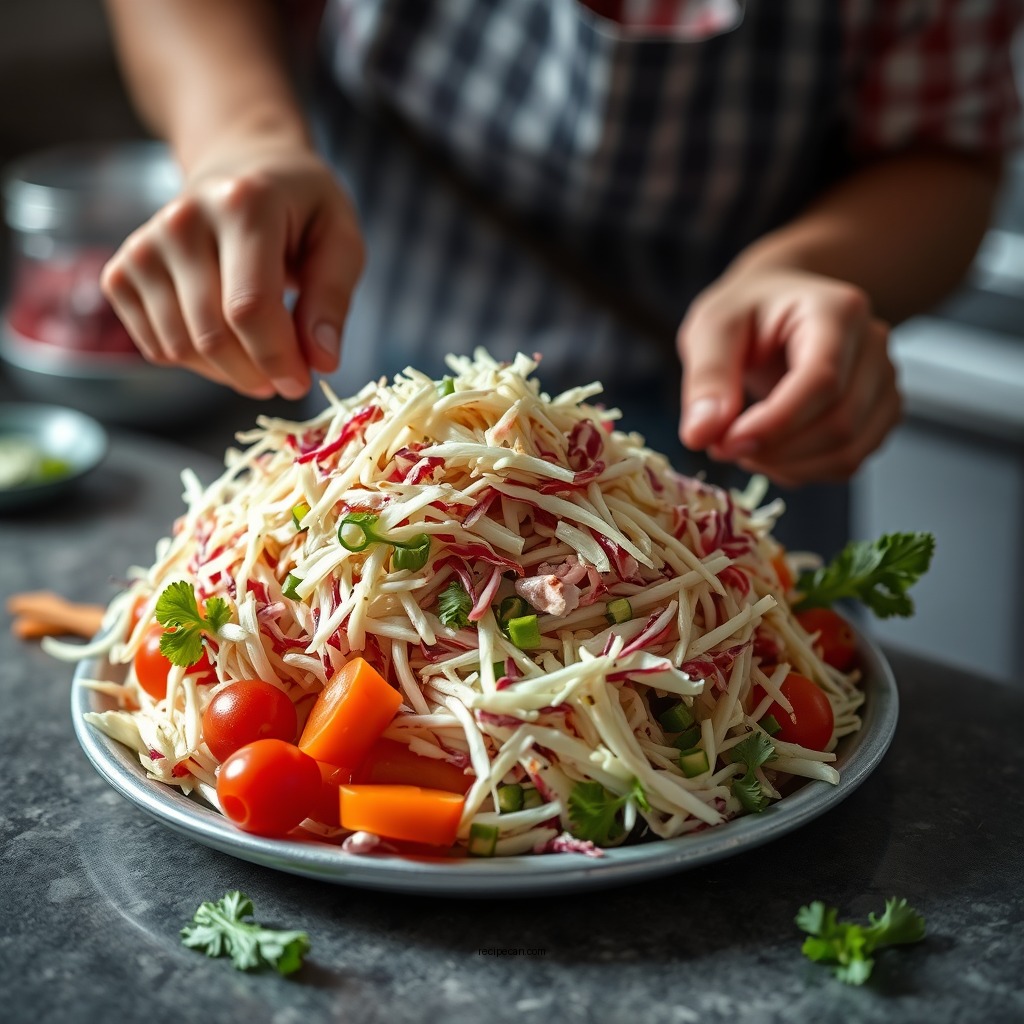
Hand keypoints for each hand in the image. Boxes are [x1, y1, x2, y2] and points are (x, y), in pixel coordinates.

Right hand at [101, 143, 363, 398]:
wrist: (240, 169)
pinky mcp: (121, 273)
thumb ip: (332, 299)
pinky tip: (225, 338)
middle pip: (212, 335)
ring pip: (180, 348)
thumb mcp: (341, 240)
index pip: (249, 307)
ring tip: (259, 353)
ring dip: (228, 372)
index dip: (277, 358)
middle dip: (256, 373)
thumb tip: (322, 361)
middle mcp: (182, 220)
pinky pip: (157, 348)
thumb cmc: (299, 211)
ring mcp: (144, 246)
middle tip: (285, 378)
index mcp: (243, 204)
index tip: (302, 382)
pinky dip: (196, 363)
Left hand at [676, 267, 900, 486]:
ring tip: (743, 446)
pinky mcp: (879, 413)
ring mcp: (884, 381)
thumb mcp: (711, 328)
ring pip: (848, 451)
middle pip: (839, 423)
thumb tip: (700, 434)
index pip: (822, 381)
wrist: (776, 306)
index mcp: (837, 311)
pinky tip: (771, 452)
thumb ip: (707, 378)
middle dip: (775, 450)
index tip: (727, 444)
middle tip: (723, 445)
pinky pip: (850, 462)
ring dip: (787, 466)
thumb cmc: (747, 312)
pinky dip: (804, 471)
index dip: (776, 424)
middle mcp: (873, 345)